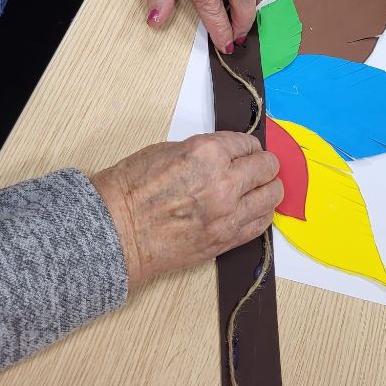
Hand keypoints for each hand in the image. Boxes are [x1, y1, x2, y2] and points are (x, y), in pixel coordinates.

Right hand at [91, 133, 281, 287]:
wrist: (115, 233)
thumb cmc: (132, 189)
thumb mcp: (168, 150)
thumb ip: (204, 151)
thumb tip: (226, 154)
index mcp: (208, 153)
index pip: (247, 144)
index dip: (247, 146)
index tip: (246, 150)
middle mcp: (224, 183)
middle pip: (266, 168)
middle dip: (264, 164)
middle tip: (259, 166)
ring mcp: (227, 215)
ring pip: (271, 197)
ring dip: (269, 188)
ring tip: (261, 187)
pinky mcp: (225, 240)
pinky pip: (260, 225)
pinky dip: (261, 214)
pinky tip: (255, 209)